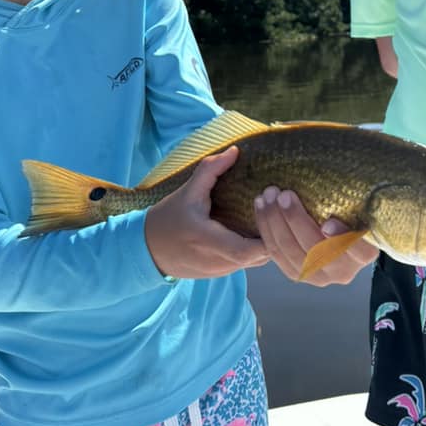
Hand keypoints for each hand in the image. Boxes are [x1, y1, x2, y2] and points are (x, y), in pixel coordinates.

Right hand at [144, 146, 268, 278]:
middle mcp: (218, 261)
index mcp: (209, 241)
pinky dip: (253, 249)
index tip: (273, 212)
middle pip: (259, 257)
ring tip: (270, 218)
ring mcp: (220, 271)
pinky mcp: (220, 274)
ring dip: (264, 243)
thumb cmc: (168, 218)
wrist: (147, 249)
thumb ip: (210, 170)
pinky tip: (254, 230)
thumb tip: (235, 151)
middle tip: (278, 211)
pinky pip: (244, 263)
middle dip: (273, 236)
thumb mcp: (187, 192)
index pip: (248, 250)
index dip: (267, 236)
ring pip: (254, 262)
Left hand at [253, 187, 376, 285]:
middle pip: (319, 251)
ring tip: (267, 195)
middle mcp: (345, 271)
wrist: (331, 224)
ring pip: (293, 253)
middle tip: (284, 193)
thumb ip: (360, 185)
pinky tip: (260, 206)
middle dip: (297, 220)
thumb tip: (370, 144)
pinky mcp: (297, 273)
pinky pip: (277, 255)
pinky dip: (266, 230)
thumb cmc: (348, 203)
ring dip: (275, 223)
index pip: (358, 248)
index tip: (329, 222)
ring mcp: (320, 276)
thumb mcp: (359, 195)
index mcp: (367, 251)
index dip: (343, 239)